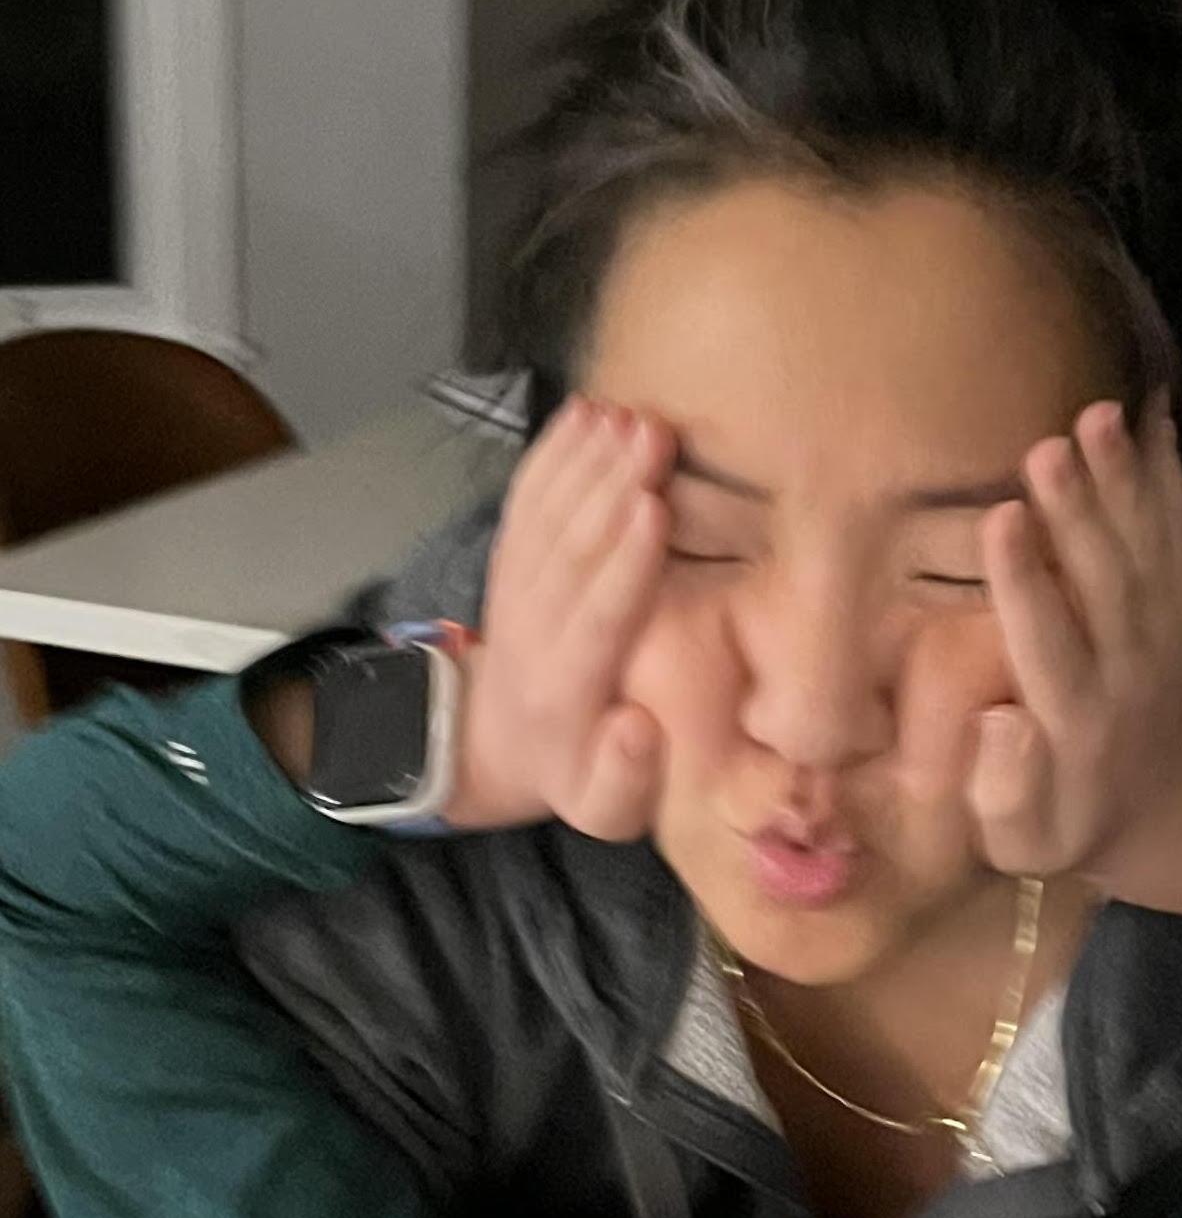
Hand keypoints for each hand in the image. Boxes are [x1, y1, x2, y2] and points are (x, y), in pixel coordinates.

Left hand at [445, 396, 674, 833]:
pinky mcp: (511, 558)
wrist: (490, 745)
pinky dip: (552, 453)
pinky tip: (585, 411)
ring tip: (630, 415)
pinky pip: (526, 499)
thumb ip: (625, 776)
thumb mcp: (603, 806)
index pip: (593, 620)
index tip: (655, 511)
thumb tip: (639, 726)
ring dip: (587, 461)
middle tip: (654, 435)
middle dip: (610, 488)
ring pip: (548, 517)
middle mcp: (533, 631)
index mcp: (562, 692)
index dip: (623, 565)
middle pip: (570, 552)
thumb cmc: (570, 772)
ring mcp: (515, 587)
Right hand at [969, 394, 1181, 883]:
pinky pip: (1179, 540)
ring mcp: (1164, 635)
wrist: (1160, 812)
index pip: (1050, 647)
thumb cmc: (1062, 820)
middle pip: (1107, 584)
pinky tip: (1150, 422)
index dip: (1027, 584)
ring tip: (1100, 416)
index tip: (1001, 520)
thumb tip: (1000, 723)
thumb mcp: (1020, 840)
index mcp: (1079, 726)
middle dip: (1079, 514)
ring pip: (1147, 553)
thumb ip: (1005, 791)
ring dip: (1125, 482)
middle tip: (1049, 446)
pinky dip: (1168, 481)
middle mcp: (1129, 671)